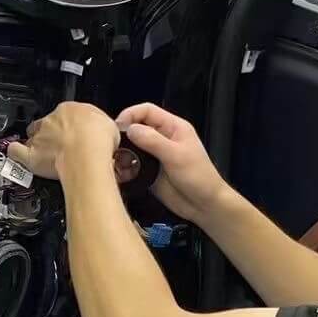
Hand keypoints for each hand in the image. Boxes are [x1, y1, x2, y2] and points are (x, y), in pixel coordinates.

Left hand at [7, 102, 119, 179]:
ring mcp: (39, 137)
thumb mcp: (109, 126)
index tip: (76, 134)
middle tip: (62, 146)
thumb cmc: (98, 140)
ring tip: (44, 155)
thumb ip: (100, 127)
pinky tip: (16, 154)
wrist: (87, 154)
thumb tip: (105, 132)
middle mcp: (51, 120)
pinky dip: (15, 152)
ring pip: (32, 137)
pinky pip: (16, 151)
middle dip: (51, 134)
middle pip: (46, 124)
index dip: (70, 125)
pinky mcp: (31, 155)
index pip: (65, 114)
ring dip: (36, 144)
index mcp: (70, 109)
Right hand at [115, 102, 229, 222]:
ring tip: (116, 161)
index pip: (147, 111)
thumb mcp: (176, 156)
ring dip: (123, 153)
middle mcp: (162, 138)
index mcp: (173, 127)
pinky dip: (125, 167)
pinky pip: (132, 165)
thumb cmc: (198, 177)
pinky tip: (121, 173)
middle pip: (136, 127)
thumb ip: (153, 141)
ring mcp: (155, 155)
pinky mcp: (149, 171)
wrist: (204, 205)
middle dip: (123, 135)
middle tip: (112, 146)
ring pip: (132, 147)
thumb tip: (130, 129)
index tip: (118, 127)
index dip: (130, 114)